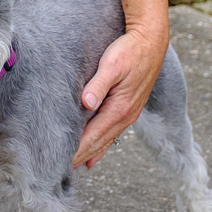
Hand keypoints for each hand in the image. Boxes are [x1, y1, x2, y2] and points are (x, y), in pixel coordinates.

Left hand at [71, 23, 167, 169]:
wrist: (151, 40)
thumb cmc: (130, 50)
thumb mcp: (112, 64)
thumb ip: (98, 85)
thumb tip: (86, 104)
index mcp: (119, 108)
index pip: (93, 136)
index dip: (77, 150)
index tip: (60, 162)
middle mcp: (126, 116)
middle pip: (99, 142)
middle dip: (81, 156)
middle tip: (60, 171)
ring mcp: (129, 113)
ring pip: (106, 140)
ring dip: (91, 154)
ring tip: (74, 167)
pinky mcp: (129, 107)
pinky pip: (112, 133)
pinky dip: (101, 146)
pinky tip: (94, 157)